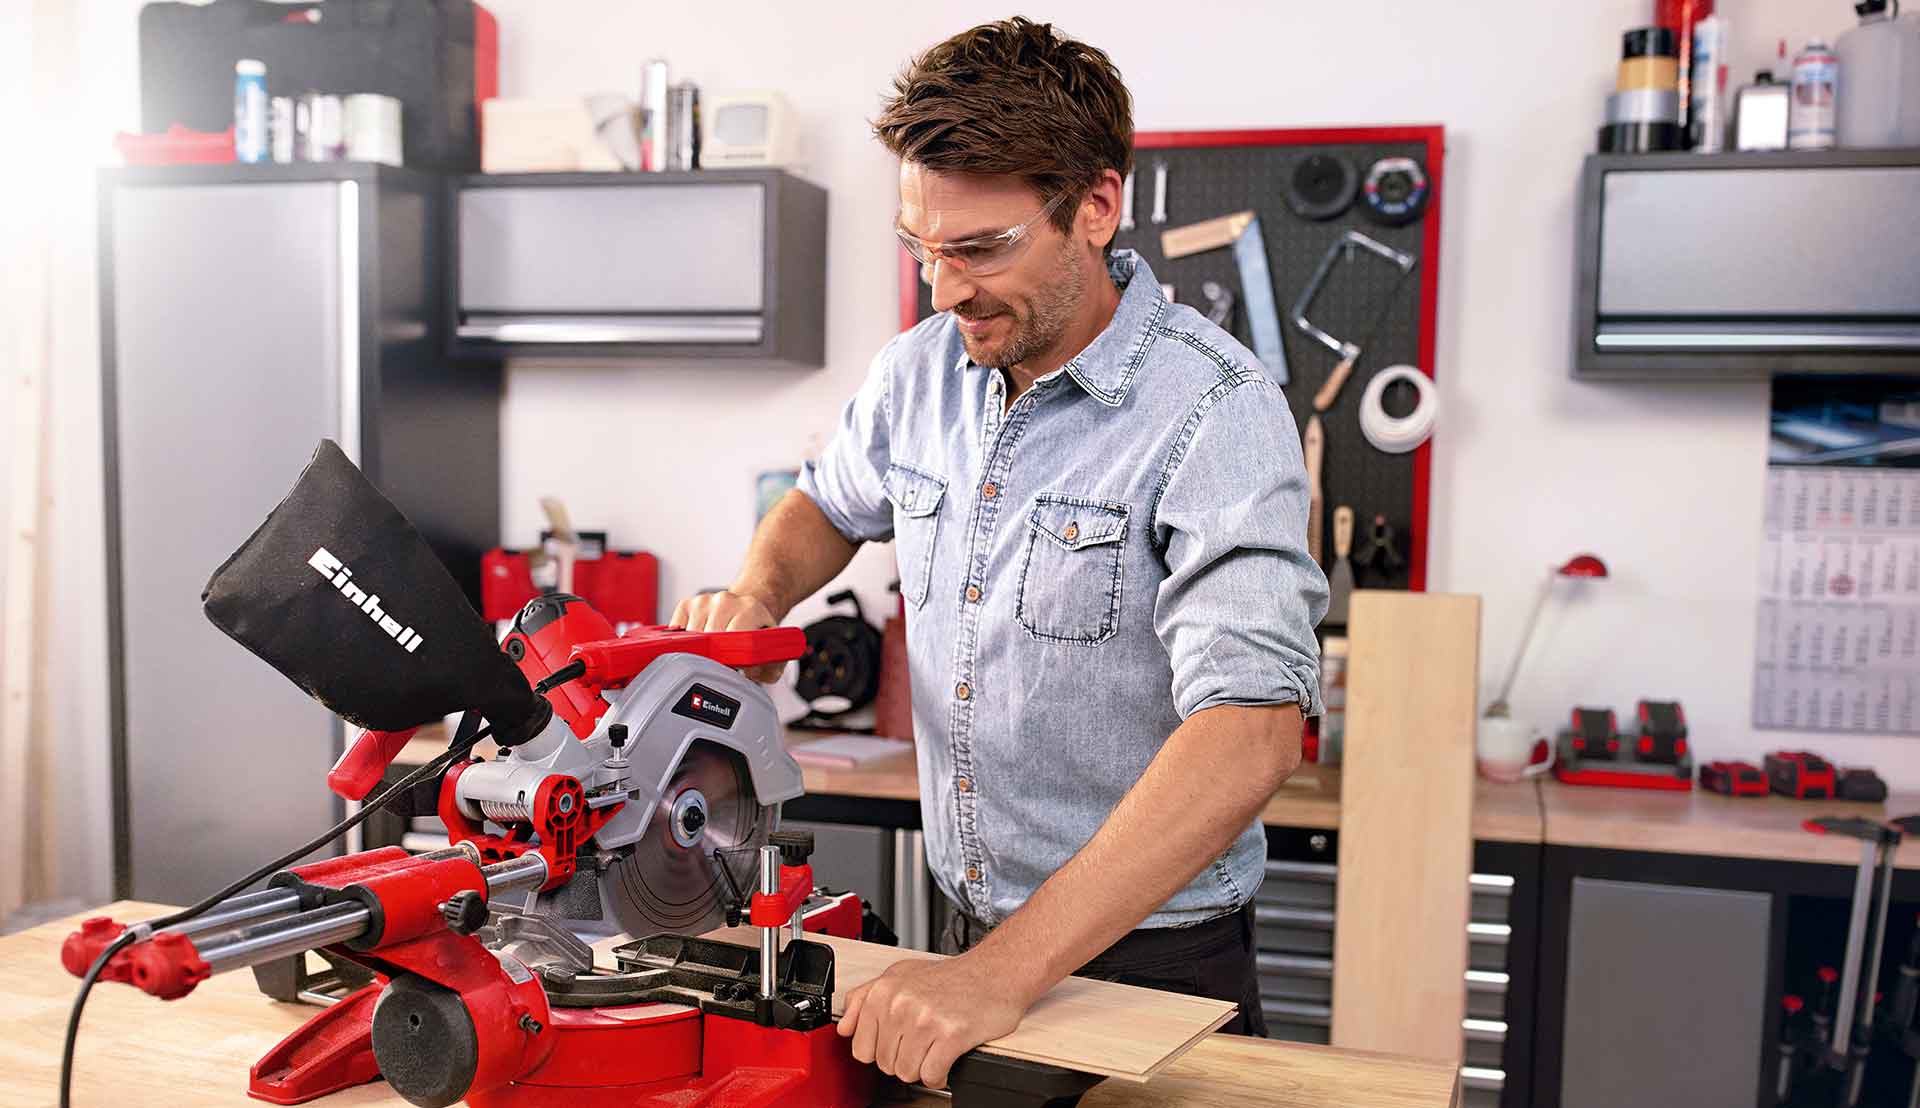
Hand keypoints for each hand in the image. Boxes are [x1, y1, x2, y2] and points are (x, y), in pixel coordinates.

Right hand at [667, 589, 785, 682]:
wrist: (746, 608)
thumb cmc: (755, 632)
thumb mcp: (771, 651)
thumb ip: (769, 669)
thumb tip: (748, 674)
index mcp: (750, 609)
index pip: (731, 639)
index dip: (728, 660)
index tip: (729, 669)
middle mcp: (726, 600)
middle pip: (708, 640)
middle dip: (713, 658)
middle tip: (723, 663)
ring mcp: (704, 601)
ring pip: (690, 638)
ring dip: (698, 650)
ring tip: (713, 650)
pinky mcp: (686, 604)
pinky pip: (676, 631)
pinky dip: (685, 642)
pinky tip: (700, 642)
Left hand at [835, 949, 1038, 1089]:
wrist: (994, 973)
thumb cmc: (950, 977)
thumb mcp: (900, 975)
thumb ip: (864, 998)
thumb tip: (845, 1028)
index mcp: (884, 991)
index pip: (861, 1048)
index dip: (880, 1050)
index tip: (896, 1041)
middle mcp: (901, 1004)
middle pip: (885, 1064)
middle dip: (904, 1058)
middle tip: (922, 1040)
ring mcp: (925, 1020)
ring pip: (906, 1073)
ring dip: (922, 1067)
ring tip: (934, 1047)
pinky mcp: (950, 1035)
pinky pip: (931, 1076)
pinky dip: (939, 1074)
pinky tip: (946, 1057)